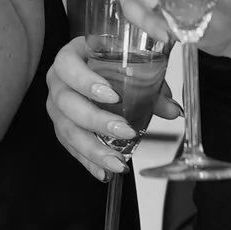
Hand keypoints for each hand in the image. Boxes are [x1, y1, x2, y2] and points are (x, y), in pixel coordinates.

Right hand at [45, 30, 169, 179]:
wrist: (96, 69)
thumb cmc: (110, 62)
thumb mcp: (132, 65)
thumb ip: (153, 84)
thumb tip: (173, 110)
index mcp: (70, 57)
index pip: (68, 65)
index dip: (86, 81)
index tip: (112, 96)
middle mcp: (58, 82)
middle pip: (67, 102)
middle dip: (96, 120)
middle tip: (125, 131)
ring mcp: (57, 107)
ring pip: (67, 129)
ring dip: (92, 148)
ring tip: (116, 161)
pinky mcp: (61, 127)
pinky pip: (69, 146)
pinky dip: (87, 161)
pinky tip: (103, 172)